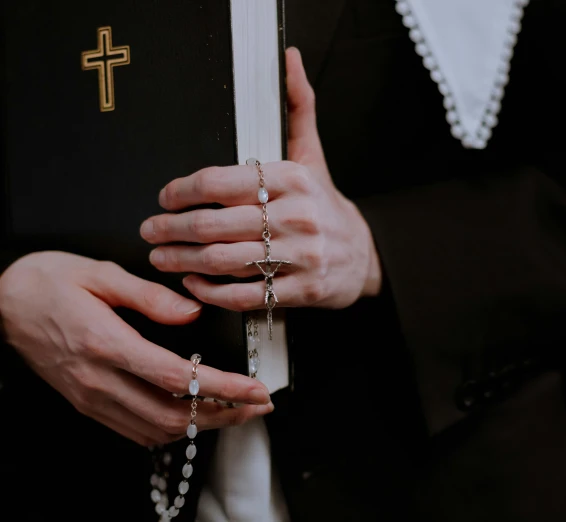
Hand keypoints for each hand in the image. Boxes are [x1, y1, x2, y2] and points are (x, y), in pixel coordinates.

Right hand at [0, 251, 272, 446]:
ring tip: (237, 411)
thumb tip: (193, 312)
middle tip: (258, 405)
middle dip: (224, 414)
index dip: (222, 388)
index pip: (176, 377)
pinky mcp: (86, 402)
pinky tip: (193, 416)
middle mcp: (98, 379)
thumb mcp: (100, 273)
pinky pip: (134, 430)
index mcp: (106, 344)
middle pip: (172, 414)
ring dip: (202, 425)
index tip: (255, 389)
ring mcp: (91, 397)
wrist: (0, 303)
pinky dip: (171, 429)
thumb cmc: (47, 282)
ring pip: (156, 429)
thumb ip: (150, 296)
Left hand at [140, 48, 381, 310]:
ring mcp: (300, 255)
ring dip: (183, 261)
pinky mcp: (301, 289)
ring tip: (162, 258)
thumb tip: (289, 62)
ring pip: (225, 261)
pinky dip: (212, 292)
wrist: (364, 255)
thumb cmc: (327, 206)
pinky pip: (245, 294)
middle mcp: (296, 216)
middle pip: (215, 224)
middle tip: (151, 230)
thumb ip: (297, 108)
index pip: (220, 181)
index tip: (165, 196)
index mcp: (293, 179)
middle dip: (172, 229)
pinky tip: (194, 284)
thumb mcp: (312, 155)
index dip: (182, 190)